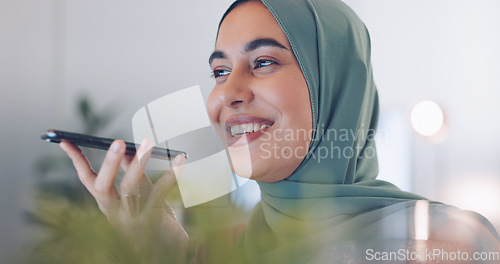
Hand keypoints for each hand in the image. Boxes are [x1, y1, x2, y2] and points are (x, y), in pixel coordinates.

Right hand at [60, 138, 187, 260]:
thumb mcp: (139, 192)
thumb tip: (129, 148)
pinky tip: (180, 160)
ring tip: (148, 142)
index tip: (65, 140)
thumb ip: (132, 172)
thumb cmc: (152, 216)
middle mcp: (114, 212)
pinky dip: (170, 175)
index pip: (86, 180)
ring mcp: (131, 219)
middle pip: (103, 187)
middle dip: (109, 163)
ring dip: (139, 163)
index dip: (76, 160)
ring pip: (129, 188)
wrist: (169, 247)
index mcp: (107, 203)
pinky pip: (159, 194)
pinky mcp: (152, 221)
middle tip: (118, 141)